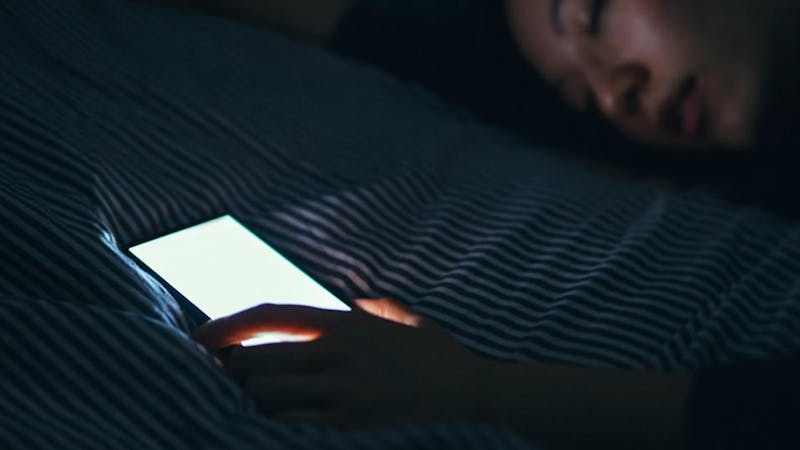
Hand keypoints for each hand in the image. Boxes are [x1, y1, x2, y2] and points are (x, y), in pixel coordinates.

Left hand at [194, 299, 489, 427]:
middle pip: (257, 358)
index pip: (271, 315)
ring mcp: (341, 390)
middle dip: (234, 367)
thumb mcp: (403, 318)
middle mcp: (337, 352)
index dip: (229, 323)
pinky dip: (278, 416)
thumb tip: (356, 304)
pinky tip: (285, 412)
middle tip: (231, 371)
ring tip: (261, 394)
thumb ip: (373, 307)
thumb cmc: (437, 351)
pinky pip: (291, 421)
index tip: (201, 334)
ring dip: (255, 394)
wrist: (468, 390)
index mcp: (345, 321)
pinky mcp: (348, 421)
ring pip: (267, 394)